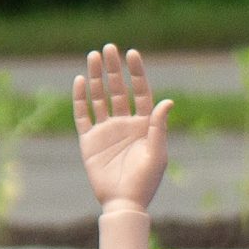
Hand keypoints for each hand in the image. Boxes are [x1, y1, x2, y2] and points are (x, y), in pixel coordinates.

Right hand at [73, 45, 171, 213]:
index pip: (141, 93)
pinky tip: (81, 80)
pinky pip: (83, 114)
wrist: (124, 201)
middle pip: (118, 90)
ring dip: (97, 77)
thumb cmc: (146, 180)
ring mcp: (106, 130)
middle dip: (114, 69)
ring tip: (93, 56)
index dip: (137, 73)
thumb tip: (168, 101)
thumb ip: (159, 127)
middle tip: (109, 47)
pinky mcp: (89, 140)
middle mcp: (125, 124)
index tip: (132, 53)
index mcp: (145, 125)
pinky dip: (81, 98)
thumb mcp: (157, 153)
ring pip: (100, 97)